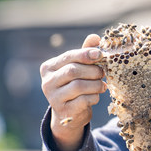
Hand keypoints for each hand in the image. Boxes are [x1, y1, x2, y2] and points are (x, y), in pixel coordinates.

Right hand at [40, 34, 106, 150]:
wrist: (71, 113)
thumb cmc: (75, 85)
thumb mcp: (79, 68)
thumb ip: (85, 53)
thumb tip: (95, 37)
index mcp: (49, 68)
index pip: (68, 56)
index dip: (85, 54)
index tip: (100, 54)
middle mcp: (47, 82)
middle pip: (73, 70)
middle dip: (92, 71)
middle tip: (103, 73)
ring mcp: (53, 98)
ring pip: (79, 86)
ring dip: (96, 84)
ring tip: (101, 85)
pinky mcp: (63, 111)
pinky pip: (84, 100)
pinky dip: (94, 97)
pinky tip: (96, 96)